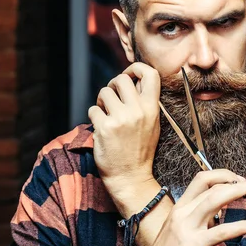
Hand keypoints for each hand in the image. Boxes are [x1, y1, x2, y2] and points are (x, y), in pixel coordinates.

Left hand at [88, 62, 160, 189]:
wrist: (130, 177)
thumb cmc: (140, 150)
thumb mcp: (152, 124)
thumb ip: (145, 102)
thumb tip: (133, 80)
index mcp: (153, 109)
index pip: (150, 73)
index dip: (135, 68)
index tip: (129, 75)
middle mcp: (138, 111)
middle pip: (121, 79)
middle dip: (113, 85)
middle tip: (112, 97)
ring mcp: (121, 119)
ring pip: (104, 92)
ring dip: (101, 101)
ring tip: (106, 114)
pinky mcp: (105, 128)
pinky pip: (93, 109)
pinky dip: (94, 116)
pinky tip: (101, 127)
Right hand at [135, 170, 245, 245]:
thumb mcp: (181, 230)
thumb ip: (198, 218)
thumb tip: (220, 212)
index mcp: (180, 207)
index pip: (203, 179)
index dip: (224, 176)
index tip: (241, 181)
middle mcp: (182, 212)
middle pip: (212, 186)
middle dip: (238, 182)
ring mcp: (187, 227)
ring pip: (215, 199)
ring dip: (240, 192)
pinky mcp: (193, 245)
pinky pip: (221, 231)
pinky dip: (240, 226)